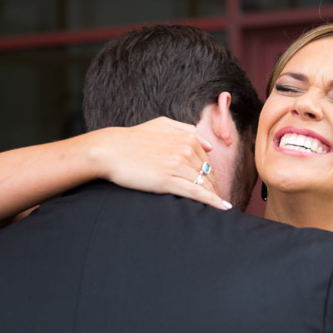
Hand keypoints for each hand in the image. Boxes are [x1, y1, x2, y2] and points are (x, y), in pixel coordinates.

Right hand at [91, 117, 230, 209]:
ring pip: (204, 183)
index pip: (207, 160)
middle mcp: (186, 149)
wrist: (110, 150)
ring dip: (214, 196)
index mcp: (187, 137)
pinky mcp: (168, 180)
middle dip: (214, 187)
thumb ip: (186, 130)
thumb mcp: (161, 124)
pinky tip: (222, 207)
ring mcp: (177, 165)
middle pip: (208, 173)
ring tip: (219, 207)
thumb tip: (209, 145)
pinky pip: (196, 192)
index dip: (210, 174)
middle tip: (218, 198)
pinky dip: (211, 201)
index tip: (212, 185)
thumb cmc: (132, 138)